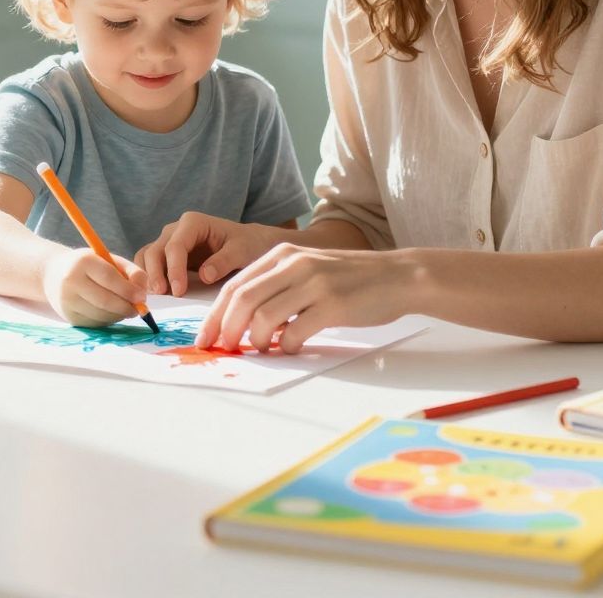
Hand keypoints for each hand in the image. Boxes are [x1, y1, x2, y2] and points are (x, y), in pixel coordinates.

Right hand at [41, 247, 146, 327]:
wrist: (54, 274)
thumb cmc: (90, 265)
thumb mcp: (109, 260)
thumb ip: (131, 271)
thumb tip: (143, 293)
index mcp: (83, 262)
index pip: (109, 278)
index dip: (128, 290)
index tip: (142, 297)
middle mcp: (71, 281)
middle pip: (105, 300)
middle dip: (126, 307)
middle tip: (138, 309)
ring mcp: (67, 301)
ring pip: (101, 315)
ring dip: (119, 315)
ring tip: (125, 309)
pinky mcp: (69, 317)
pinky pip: (95, 323)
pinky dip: (108, 320)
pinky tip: (111, 312)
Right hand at [137, 211, 290, 296]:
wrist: (249, 243)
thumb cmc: (247, 244)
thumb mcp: (242, 251)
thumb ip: (224, 261)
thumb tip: (204, 276)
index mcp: (193, 223)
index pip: (176, 246)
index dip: (174, 269)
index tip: (179, 290)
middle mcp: (176, 230)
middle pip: (155, 251)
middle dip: (156, 274)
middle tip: (164, 295)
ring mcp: (169, 242)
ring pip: (147, 257)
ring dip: (147, 277)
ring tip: (157, 297)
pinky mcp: (167, 256)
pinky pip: (149, 264)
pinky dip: (147, 278)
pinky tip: (155, 294)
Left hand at [196, 244, 420, 354]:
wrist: (397, 276)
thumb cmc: (350, 278)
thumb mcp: (308, 269)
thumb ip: (277, 287)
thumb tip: (243, 322)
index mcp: (283, 253)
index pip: (235, 285)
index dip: (215, 315)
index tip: (205, 338)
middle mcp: (295, 263)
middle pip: (242, 299)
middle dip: (226, 329)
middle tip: (224, 349)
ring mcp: (314, 283)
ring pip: (263, 317)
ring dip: (256, 340)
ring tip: (262, 348)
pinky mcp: (332, 305)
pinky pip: (295, 332)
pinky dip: (287, 346)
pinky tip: (292, 347)